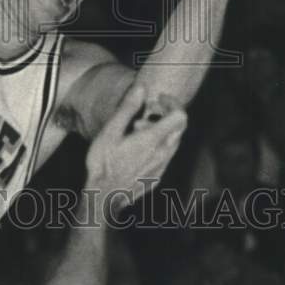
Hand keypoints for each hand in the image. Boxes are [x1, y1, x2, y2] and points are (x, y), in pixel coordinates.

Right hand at [85, 83, 186, 206]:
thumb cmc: (103, 162)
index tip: (157, 99)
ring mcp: (162, 167)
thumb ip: (127, 108)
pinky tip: (137, 148)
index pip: (180, 116)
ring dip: (161, 131)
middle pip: (179, 128)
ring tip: (136, 131)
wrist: (104, 196)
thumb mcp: (110, 131)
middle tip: (144, 113)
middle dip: (166, 114)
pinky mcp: (157, 176)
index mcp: (153, 139)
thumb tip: (141, 88)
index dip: (172, 103)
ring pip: (173, 142)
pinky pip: (166, 156)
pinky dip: (158, 145)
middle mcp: (163, 153)